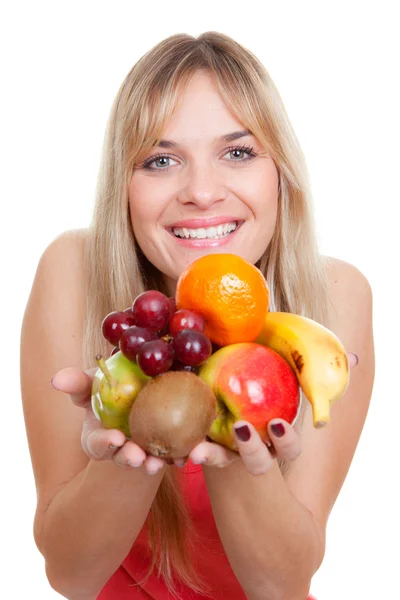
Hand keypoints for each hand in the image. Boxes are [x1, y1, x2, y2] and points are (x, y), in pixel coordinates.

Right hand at [51, 367, 182, 474]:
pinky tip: (184, 456)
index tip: (114, 438)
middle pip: (123, 458)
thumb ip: (76, 383)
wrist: (139, 388)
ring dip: (153, 463)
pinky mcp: (165, 450)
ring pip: (148, 461)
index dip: (104, 443)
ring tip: (159, 463)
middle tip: (137, 457)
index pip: (98, 444)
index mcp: (100, 438)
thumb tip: (56, 379)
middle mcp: (120, 449)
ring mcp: (143, 451)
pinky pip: (172, 455)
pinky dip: (177, 457)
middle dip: (129, 459)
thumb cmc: (110, 386)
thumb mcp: (92, 383)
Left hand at [189, 350, 359, 475]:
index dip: (286, 440)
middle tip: (241, 433)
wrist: (229, 382)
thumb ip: (315, 368)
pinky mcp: (200, 439)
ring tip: (196, 451)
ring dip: (210, 456)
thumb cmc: (266, 376)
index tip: (277, 425)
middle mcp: (253, 447)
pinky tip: (173, 442)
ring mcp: (226, 447)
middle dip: (250, 453)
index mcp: (276, 437)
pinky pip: (191, 445)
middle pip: (255, 460)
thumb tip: (355, 358)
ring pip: (220, 458)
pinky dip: (181, 447)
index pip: (289, 447)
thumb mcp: (286, 370)